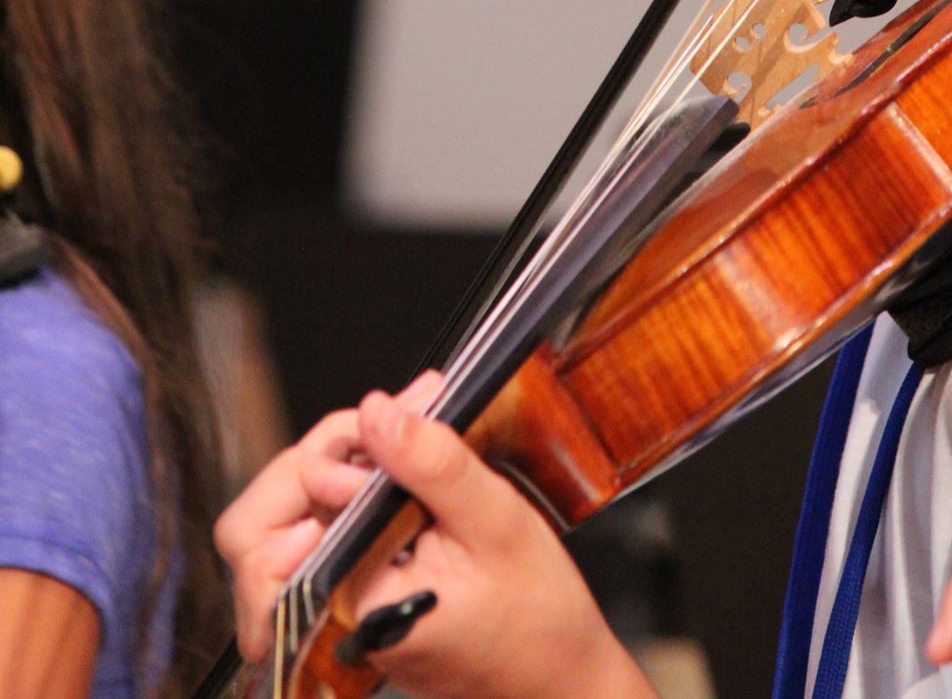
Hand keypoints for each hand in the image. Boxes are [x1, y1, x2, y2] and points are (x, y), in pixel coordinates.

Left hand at [215, 372, 654, 698]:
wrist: (560, 675)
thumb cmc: (536, 616)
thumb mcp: (495, 522)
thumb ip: (431, 465)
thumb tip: (377, 411)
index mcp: (350, 605)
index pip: (267, 533)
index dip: (316, 463)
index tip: (379, 433)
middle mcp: (330, 617)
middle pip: (258, 529)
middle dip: (313, 459)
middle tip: (377, 430)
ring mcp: (338, 612)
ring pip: (286, 527)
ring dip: (333, 468)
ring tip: (394, 436)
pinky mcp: (355, 598)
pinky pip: (323, 537)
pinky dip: (351, 489)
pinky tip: (399, 461)